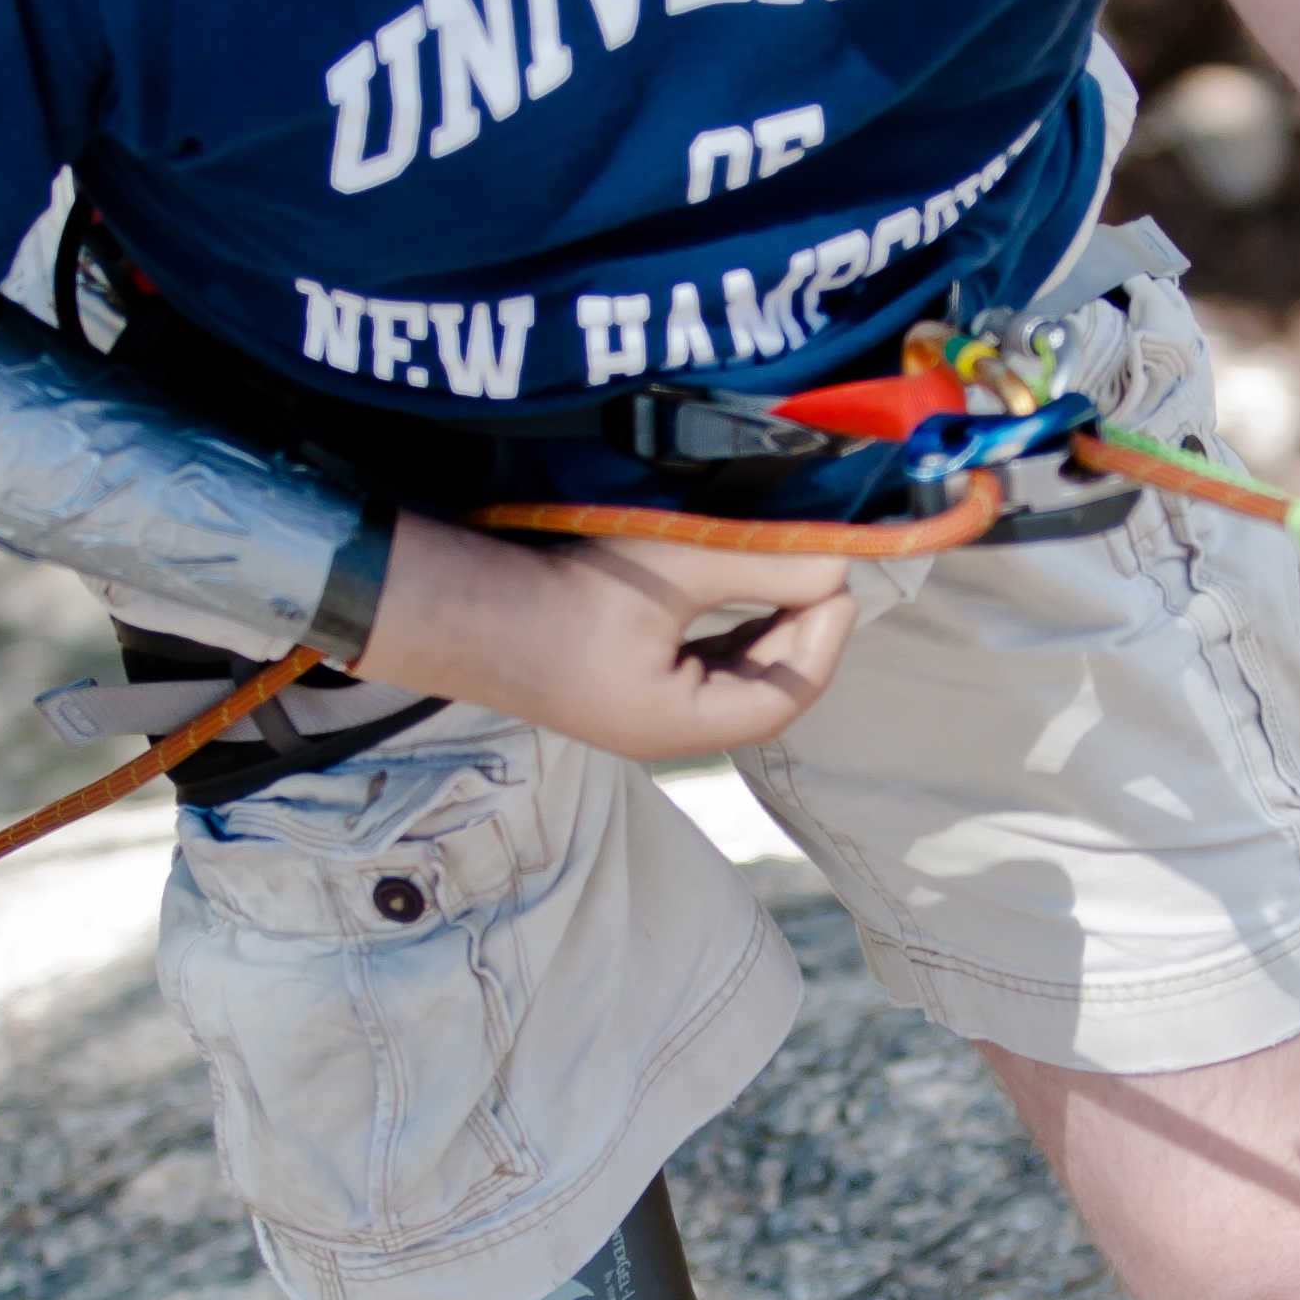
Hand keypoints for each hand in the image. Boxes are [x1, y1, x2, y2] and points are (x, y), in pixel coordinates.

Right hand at [359, 511, 857, 761]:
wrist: (458, 608)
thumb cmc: (561, 594)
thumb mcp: (670, 570)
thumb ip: (759, 570)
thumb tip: (836, 567)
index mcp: (681, 724)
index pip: (784, 697)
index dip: (823, 641)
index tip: (841, 582)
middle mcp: (666, 732)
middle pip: (761, 692)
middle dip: (799, 634)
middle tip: (822, 571)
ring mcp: (639, 714)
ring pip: (730, 680)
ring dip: (765, 631)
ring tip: (790, 574)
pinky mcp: (620, 688)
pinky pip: (695, 668)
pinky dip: (728, 632)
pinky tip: (738, 587)